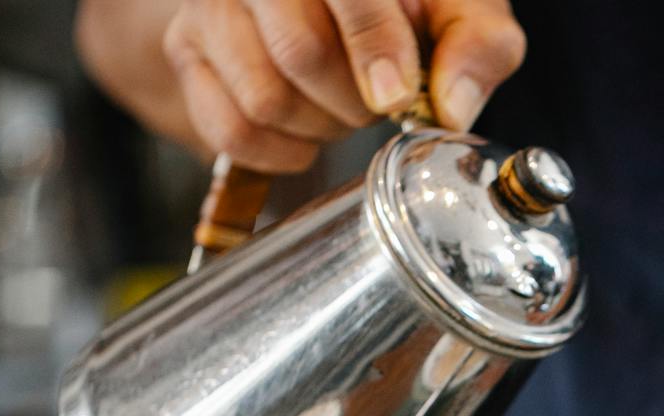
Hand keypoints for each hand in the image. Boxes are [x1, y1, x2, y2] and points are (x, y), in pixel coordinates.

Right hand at [161, 0, 525, 171]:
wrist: (321, 2)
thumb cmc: (401, 3)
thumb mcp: (456, 7)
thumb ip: (477, 43)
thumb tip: (452, 106)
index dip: (374, 48)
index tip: (396, 96)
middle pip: (299, 52)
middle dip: (352, 103)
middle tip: (375, 101)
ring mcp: (213, 6)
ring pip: (263, 98)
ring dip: (317, 129)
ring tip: (340, 108)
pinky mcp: (186, 50)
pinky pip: (229, 130)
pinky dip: (279, 152)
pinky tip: (305, 131)